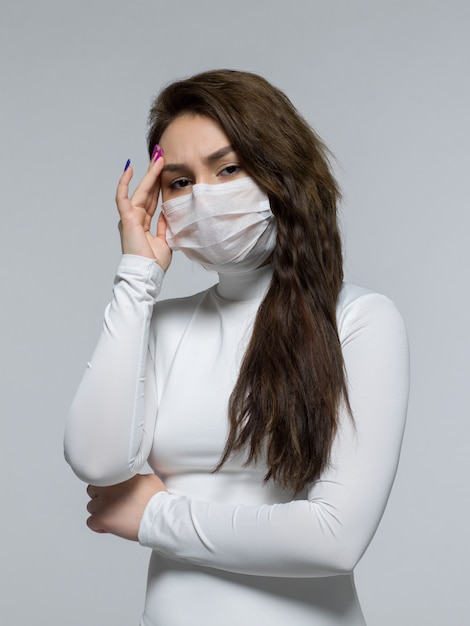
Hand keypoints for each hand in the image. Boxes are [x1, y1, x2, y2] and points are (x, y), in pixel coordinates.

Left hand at [86, 474, 166, 540]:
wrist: (158, 517)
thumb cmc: (157, 501)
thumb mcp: (150, 479)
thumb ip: (136, 477)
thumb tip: (133, 480)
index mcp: (118, 476)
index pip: (101, 478)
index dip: (106, 487)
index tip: (113, 494)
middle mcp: (108, 487)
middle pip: (92, 491)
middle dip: (100, 497)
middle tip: (112, 504)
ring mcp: (104, 503)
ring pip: (91, 507)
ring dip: (100, 512)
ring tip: (114, 516)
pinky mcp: (102, 519)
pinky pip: (91, 523)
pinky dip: (99, 526)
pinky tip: (109, 526)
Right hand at [116, 155, 171, 270]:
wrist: (147, 273)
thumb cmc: (153, 263)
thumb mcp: (164, 241)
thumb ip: (164, 226)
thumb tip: (166, 213)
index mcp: (143, 223)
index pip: (152, 199)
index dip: (158, 184)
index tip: (165, 169)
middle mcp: (135, 218)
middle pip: (147, 191)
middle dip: (154, 173)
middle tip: (161, 155)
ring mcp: (130, 217)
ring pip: (140, 190)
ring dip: (149, 173)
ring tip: (157, 157)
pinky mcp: (126, 218)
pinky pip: (122, 197)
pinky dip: (124, 183)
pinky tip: (129, 168)